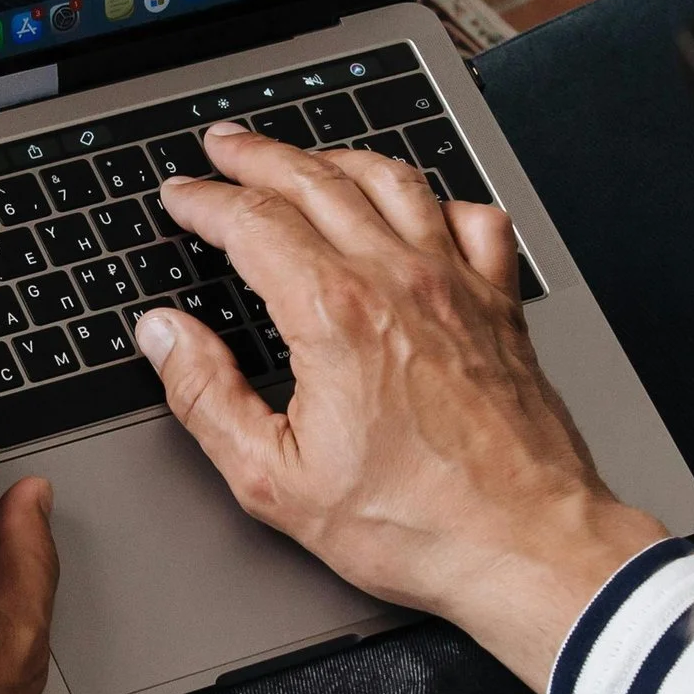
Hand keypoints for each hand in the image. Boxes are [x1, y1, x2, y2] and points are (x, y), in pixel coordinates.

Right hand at [136, 122, 666, 690]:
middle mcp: (399, 282)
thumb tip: (166, 337)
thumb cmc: (415, 523)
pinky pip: (473, 219)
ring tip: (305, 155)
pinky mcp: (501, 307)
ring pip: (393, 183)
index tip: (181, 194)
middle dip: (259, 157)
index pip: (254, 223)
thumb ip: (207, 397)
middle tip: (225, 145)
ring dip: (336, 158)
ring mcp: (458, 286)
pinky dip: (437, 199)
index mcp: (334, 316)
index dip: (206, 200)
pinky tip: (419, 206)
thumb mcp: (274, 479)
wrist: (527, 547)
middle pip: (316, 182)